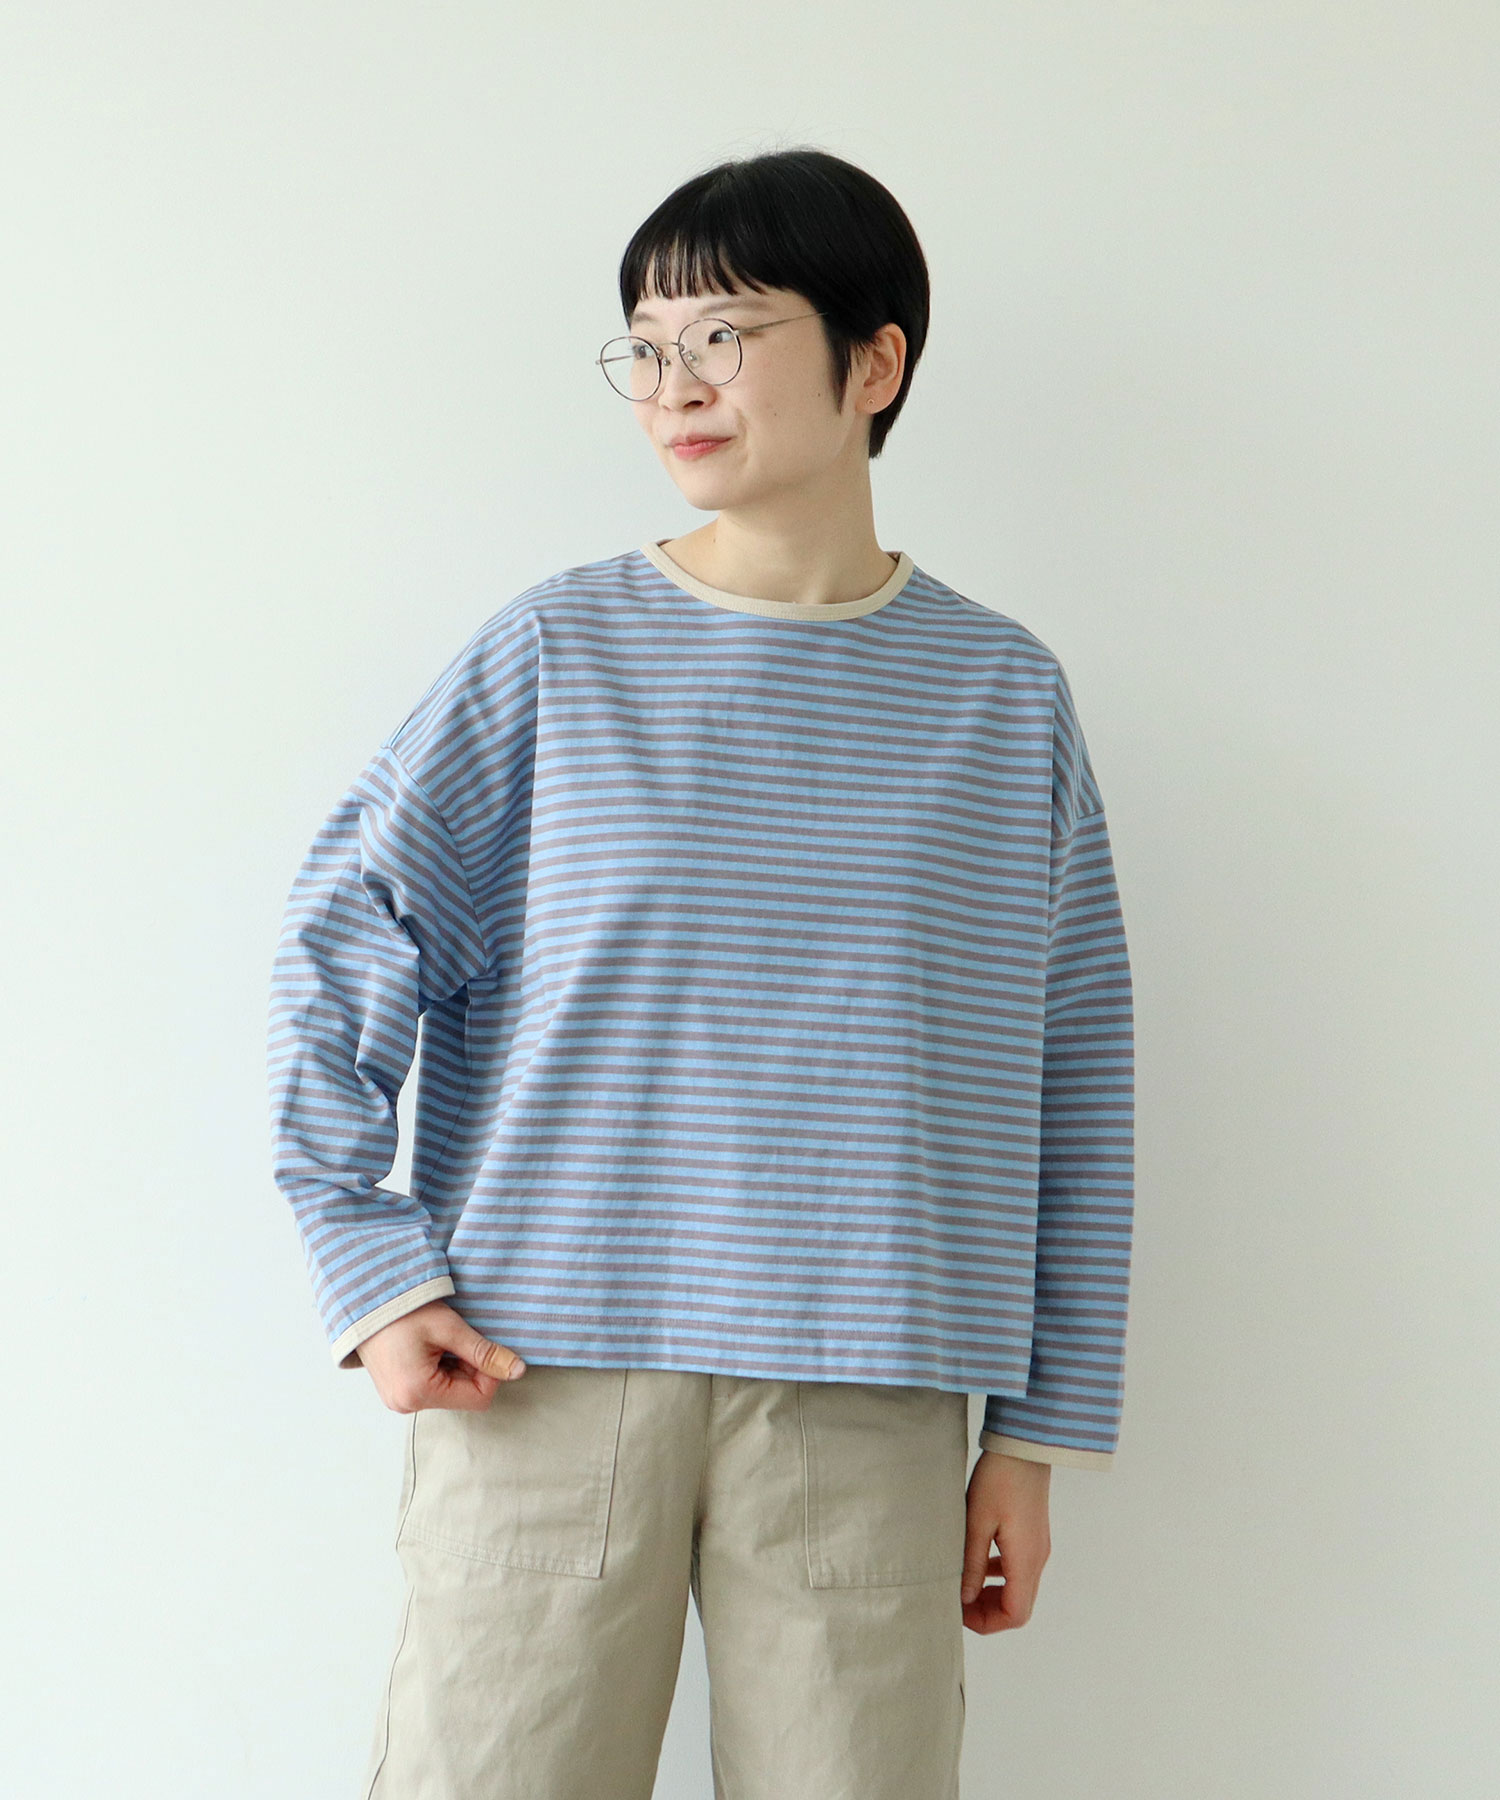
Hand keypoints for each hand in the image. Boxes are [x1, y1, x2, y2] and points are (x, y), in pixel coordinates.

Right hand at [354, 1299, 527, 1412]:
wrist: (363, 1301)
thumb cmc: (402, 1311)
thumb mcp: (448, 1328)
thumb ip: (484, 1352)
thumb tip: (517, 1370)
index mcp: (418, 1393)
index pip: (479, 1398)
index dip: (490, 1373)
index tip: (483, 1346)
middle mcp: (406, 1405)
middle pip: (463, 1395)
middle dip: (471, 1367)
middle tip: (458, 1338)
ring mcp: (399, 1400)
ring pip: (450, 1390)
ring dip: (456, 1365)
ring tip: (440, 1339)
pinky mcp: (397, 1391)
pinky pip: (432, 1386)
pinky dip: (440, 1367)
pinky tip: (430, 1345)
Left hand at [961, 1450, 1050, 1632]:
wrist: (1024, 1446)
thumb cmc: (999, 1479)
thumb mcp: (977, 1522)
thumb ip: (971, 1564)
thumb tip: (964, 1598)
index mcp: (1026, 1560)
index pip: (1015, 1614)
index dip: (986, 1622)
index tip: (959, 1610)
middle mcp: (1037, 1559)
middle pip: (1018, 1606)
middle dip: (987, 1611)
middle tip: (957, 1600)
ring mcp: (1037, 1547)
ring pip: (1018, 1588)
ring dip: (992, 1594)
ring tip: (963, 1584)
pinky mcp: (1033, 1535)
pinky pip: (1018, 1568)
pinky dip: (998, 1575)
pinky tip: (977, 1561)